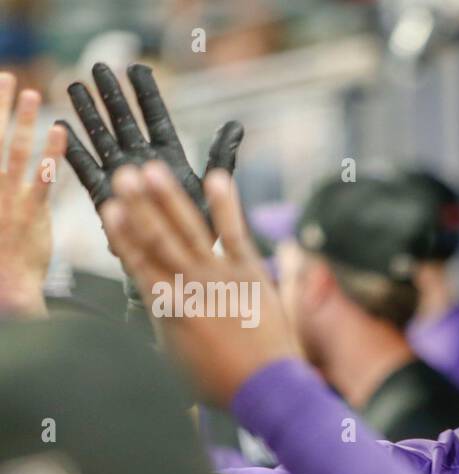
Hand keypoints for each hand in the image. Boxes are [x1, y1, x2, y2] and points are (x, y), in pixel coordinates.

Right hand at [0, 74, 65, 316]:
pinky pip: (43, 177)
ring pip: (13, 150)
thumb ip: (4, 181)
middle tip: (5, 76)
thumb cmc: (0, 251)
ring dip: (21, 120)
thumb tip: (8, 160)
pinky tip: (60, 131)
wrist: (4, 286)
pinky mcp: (32, 212)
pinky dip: (51, 154)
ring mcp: (7, 197)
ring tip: (30, 93)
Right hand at [58, 62, 241, 230]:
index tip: (136, 68)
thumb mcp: (213, 188)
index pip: (156, 117)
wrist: (181, 262)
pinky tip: (62, 129)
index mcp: (169, 157)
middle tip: (98, 66)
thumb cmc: (201, 228)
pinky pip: (86, 169)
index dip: (146, 94)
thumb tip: (236, 124)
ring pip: (103, 138)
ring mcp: (122, 176)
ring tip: (75, 87)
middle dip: (112, 96)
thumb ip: (222, 156)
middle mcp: (143, 162)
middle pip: (124, 122)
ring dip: (89, 114)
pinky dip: (74, 151)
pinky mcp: (105, 195)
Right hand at [101, 161, 297, 403]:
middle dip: (139, 205)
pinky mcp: (252, 274)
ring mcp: (222, 277)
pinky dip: (226, 206)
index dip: (122, 233)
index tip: (108, 206)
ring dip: (170, 198)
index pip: (138, 262)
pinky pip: (236, 234)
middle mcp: (190, 286)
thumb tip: (155, 303)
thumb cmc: (221, 382)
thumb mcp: (175, 357)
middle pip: (158, 239)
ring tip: (153, 170)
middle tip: (124, 174)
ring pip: (190, 230)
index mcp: (167, 308)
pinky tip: (216, 177)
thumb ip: (164, 324)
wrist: (267, 388)